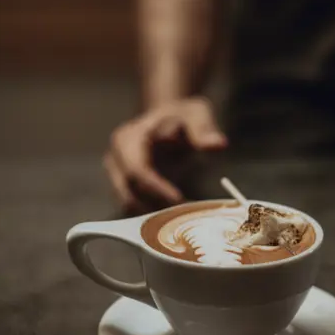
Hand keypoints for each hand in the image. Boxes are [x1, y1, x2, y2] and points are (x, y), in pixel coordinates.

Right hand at [104, 97, 227, 211]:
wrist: (169, 120)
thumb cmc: (183, 117)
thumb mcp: (196, 115)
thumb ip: (204, 130)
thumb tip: (219, 144)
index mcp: (128, 139)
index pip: (137, 171)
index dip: (156, 189)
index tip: (180, 199)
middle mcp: (115, 159)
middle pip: (129, 194)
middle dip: (157, 208)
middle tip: (186, 216)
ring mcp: (117, 176)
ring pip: (131, 207)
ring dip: (155, 218)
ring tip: (185, 217)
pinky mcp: (124, 189)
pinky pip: (136, 210)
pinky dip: (154, 219)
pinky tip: (177, 218)